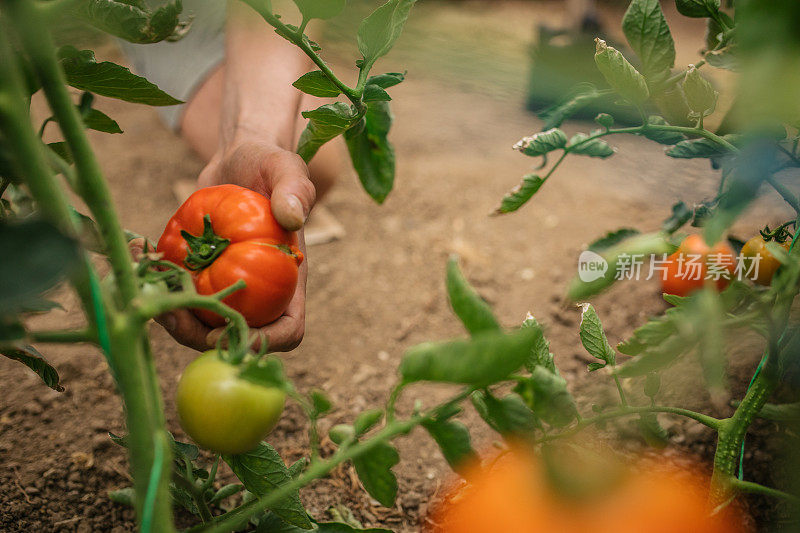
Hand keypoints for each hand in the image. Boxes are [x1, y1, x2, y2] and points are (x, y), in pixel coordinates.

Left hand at [158, 142, 315, 351]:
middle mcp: (260, 292)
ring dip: (172, 315)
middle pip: (236, 336)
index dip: (262, 343)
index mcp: (288, 280)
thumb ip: (295, 189)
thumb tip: (292, 216)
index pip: (287, 329)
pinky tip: (139, 253)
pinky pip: (180, 294)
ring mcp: (228, 286)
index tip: (225, 330)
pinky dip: (156, 284)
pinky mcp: (200, 274)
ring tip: (146, 286)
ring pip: (201, 322)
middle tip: (169, 314)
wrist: (239, 158)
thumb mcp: (286, 168)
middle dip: (200, 336)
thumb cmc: (269, 164)